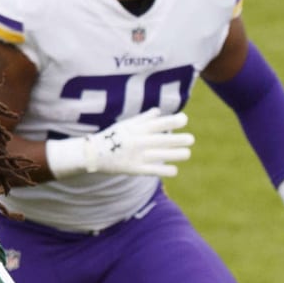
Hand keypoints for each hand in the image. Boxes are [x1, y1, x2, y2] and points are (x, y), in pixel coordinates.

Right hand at [45, 110, 193, 178]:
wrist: (92, 154)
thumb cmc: (111, 137)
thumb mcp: (125, 125)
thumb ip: (143, 119)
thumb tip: (159, 111)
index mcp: (136, 129)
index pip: (158, 123)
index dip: (172, 121)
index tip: (185, 119)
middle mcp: (138, 141)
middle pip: (163, 140)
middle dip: (179, 139)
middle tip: (191, 139)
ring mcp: (137, 156)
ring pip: (162, 155)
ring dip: (177, 154)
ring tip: (186, 153)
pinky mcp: (135, 169)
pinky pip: (154, 170)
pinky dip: (166, 170)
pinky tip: (175, 170)